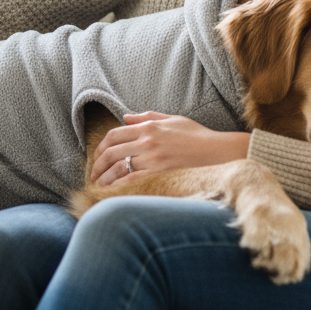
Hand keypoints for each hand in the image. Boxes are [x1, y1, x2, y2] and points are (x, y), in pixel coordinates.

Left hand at [90, 112, 250, 186]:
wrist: (216, 152)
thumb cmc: (196, 135)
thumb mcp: (172, 119)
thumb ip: (146, 117)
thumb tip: (125, 118)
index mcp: (149, 126)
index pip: (115, 134)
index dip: (101, 145)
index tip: (98, 155)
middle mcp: (147, 142)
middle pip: (111, 152)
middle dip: (98, 163)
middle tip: (93, 172)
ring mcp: (152, 160)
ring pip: (118, 169)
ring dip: (104, 178)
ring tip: (98, 184)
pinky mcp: (159, 175)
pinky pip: (131, 182)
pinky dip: (117, 187)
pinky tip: (111, 192)